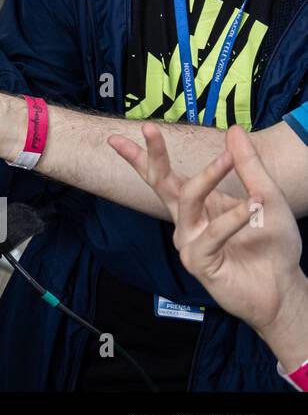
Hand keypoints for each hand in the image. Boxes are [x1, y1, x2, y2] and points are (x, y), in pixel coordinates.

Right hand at [109, 124, 307, 341]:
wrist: (284, 286)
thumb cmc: (272, 245)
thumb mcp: (266, 195)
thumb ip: (248, 165)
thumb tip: (233, 130)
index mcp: (196, 205)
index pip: (164, 176)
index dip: (144, 155)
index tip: (130, 131)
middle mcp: (186, 221)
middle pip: (161, 183)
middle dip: (153, 155)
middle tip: (148, 128)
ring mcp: (189, 241)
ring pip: (188, 200)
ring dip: (208, 176)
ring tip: (228, 159)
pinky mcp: (198, 262)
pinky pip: (213, 233)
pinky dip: (234, 217)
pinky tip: (253, 207)